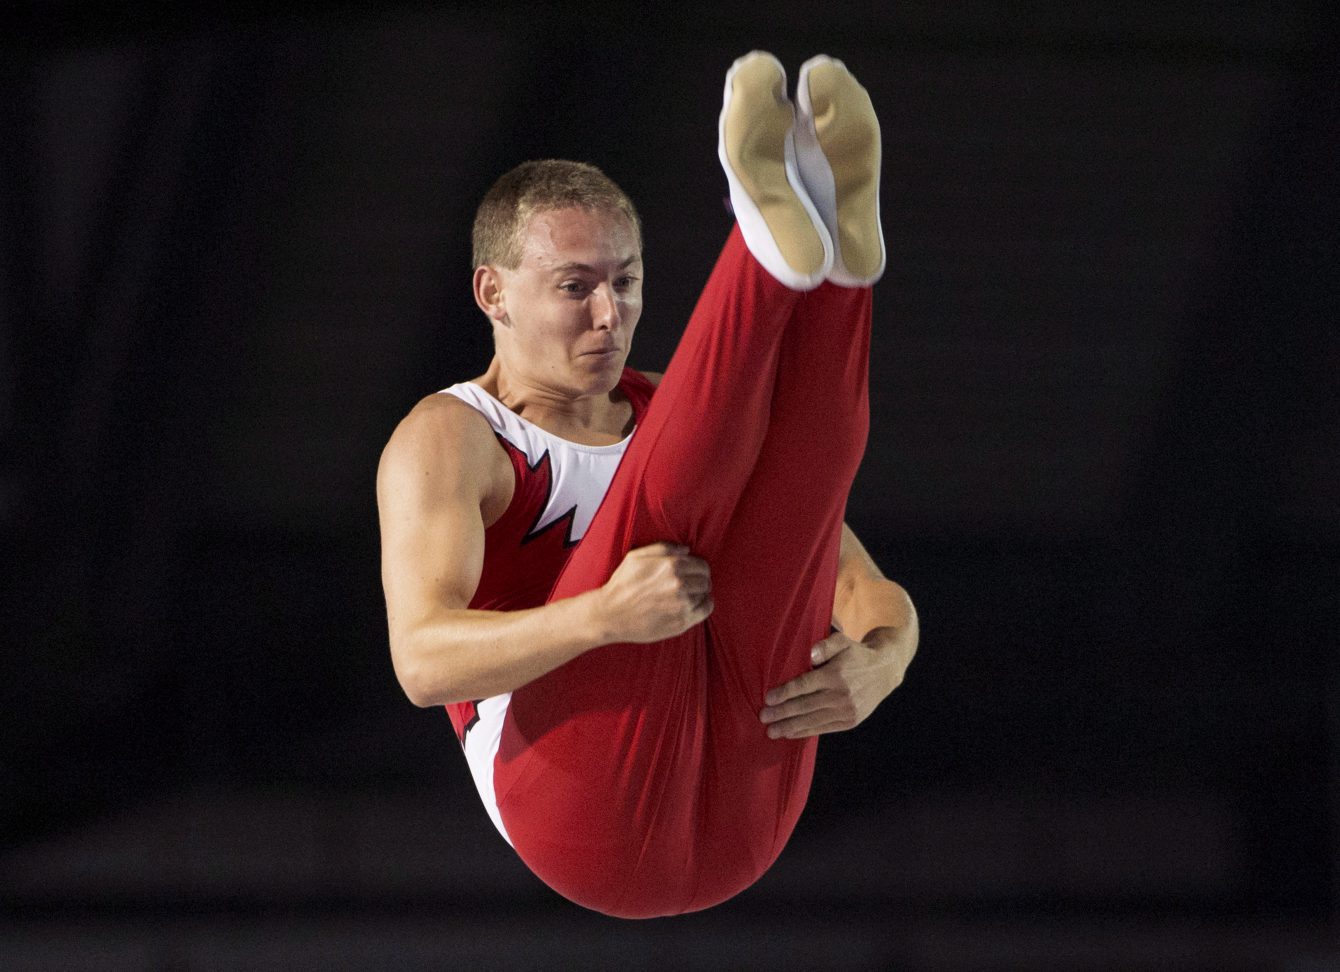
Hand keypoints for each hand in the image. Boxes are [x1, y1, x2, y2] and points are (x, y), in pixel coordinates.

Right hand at [594, 542, 713, 643]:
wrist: (611, 614)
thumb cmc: (622, 584)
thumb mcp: (636, 557)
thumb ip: (664, 548)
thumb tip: (687, 550)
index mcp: (671, 565)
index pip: (702, 566)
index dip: (698, 568)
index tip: (692, 573)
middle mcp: (679, 584)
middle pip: (706, 581)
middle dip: (700, 581)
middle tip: (690, 585)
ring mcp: (682, 605)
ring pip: (705, 595)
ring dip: (699, 594)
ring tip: (688, 595)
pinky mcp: (681, 622)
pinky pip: (705, 610)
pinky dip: (704, 606)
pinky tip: (694, 605)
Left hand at [759, 626, 912, 738]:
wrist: (884, 671)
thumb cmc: (856, 654)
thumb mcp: (843, 641)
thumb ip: (825, 645)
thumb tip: (810, 654)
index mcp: (836, 674)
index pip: (804, 686)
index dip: (784, 693)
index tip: (767, 699)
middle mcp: (841, 695)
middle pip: (804, 706)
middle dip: (781, 713)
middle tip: (763, 717)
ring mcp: (847, 710)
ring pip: (812, 720)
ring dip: (790, 727)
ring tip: (771, 731)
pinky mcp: (850, 721)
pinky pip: (823, 728)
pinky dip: (806, 731)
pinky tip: (791, 733)